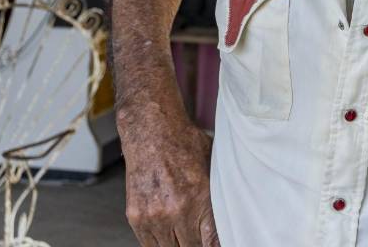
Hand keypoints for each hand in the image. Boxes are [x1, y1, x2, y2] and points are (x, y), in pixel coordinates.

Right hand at [121, 111, 219, 246]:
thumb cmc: (184, 144)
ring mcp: (153, 216)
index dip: (216, 245)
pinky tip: (170, 234)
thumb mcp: (213, 167)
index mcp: (199, 198)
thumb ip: (218, 196)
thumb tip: (231, 215)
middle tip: (200, 235)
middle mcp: (175, 211)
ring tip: (186, 234)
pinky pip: (149, 244)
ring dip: (179, 245)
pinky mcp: (136, 217)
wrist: (151, 131)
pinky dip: (161, 243)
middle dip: (197, 243)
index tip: (217, 243)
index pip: (211, 241)